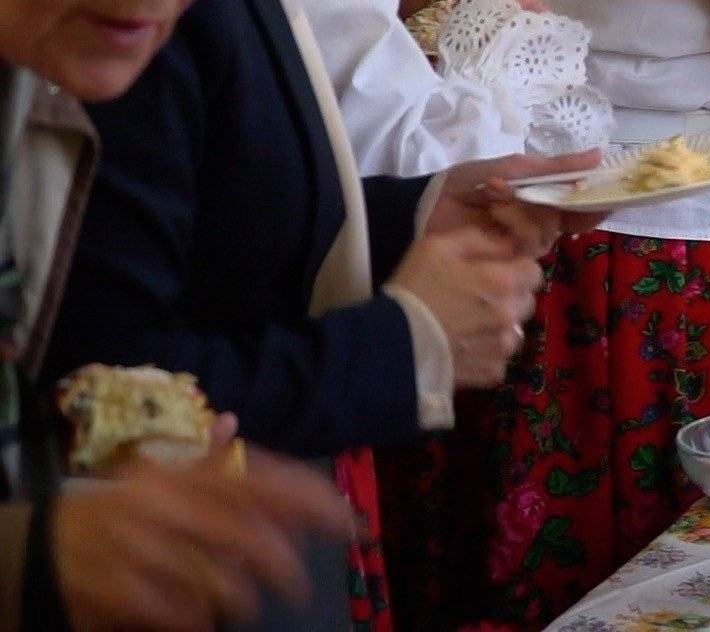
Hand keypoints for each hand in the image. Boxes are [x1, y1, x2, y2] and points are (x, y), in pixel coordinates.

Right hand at [53, 454, 353, 631]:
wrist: (38, 551)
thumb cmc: (113, 513)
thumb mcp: (154, 478)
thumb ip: (203, 463)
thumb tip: (231, 422)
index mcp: (178, 476)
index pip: (260, 481)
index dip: (310, 500)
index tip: (347, 520)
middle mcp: (164, 508)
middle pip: (250, 538)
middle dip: (283, 566)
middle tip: (297, 584)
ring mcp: (143, 551)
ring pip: (222, 583)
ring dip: (241, 599)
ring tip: (242, 604)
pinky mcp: (123, 594)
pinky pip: (184, 615)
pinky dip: (199, 621)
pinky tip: (199, 618)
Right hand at [386, 227, 544, 387]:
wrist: (390, 344)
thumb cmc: (413, 289)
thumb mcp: (437, 247)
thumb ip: (478, 240)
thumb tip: (508, 243)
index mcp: (502, 282)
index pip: (534, 272)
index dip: (518, 269)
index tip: (499, 272)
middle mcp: (510, 315)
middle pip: (526, 301)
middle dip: (510, 297)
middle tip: (479, 298)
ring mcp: (503, 347)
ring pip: (515, 331)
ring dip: (500, 327)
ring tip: (470, 326)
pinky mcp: (492, 373)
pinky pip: (501, 359)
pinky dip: (488, 354)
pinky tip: (465, 348)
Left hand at [422, 150, 606, 255]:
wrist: (428, 203)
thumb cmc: (469, 182)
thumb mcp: (514, 167)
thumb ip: (555, 166)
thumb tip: (599, 153)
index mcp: (542, 204)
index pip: (579, 210)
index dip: (592, 205)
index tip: (602, 197)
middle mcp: (536, 229)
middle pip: (562, 224)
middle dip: (543, 203)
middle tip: (514, 187)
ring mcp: (519, 249)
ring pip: (544, 237)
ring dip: (522, 212)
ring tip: (495, 195)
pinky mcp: (503, 264)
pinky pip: (522, 250)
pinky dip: (510, 224)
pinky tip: (493, 211)